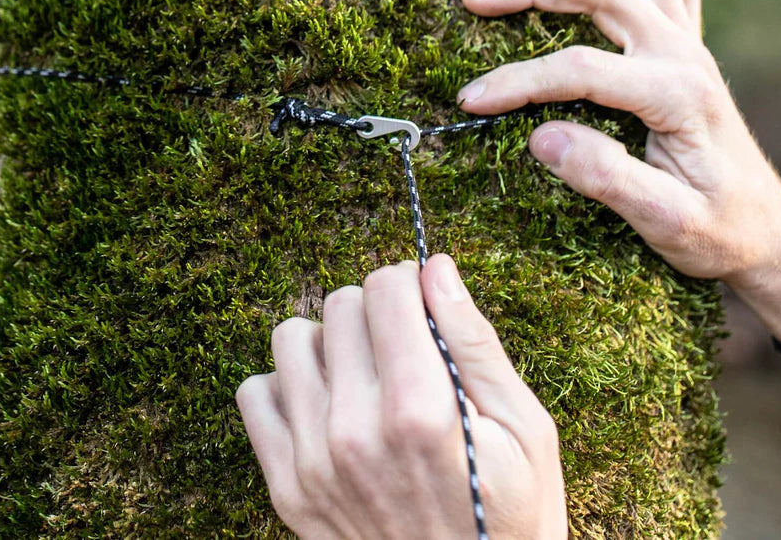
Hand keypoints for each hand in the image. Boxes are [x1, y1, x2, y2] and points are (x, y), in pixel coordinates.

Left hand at [236, 256, 566, 538]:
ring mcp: (311, 462)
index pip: (385, 288)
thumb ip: (474, 341)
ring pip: (290, 338)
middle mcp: (354, 431)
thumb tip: (436, 267)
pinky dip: (287, 387)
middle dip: (374, 310)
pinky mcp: (285, 488)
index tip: (423, 303)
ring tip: (363, 372)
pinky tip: (327, 405)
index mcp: (421, 409)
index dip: (409, 282)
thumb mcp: (526, 429)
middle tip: (403, 345)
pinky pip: (255, 395)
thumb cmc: (512, 517)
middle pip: (339, 305)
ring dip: (328, 342)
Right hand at [457, 0, 780, 283]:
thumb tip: (540, 138)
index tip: (471, 99)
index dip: (518, 81)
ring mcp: (691, 44)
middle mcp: (686, 56)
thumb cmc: (715, 229)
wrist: (762, 227)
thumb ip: (607, 179)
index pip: (582, 69)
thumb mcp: (665, 222)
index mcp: (678, 97)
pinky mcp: (689, 45)